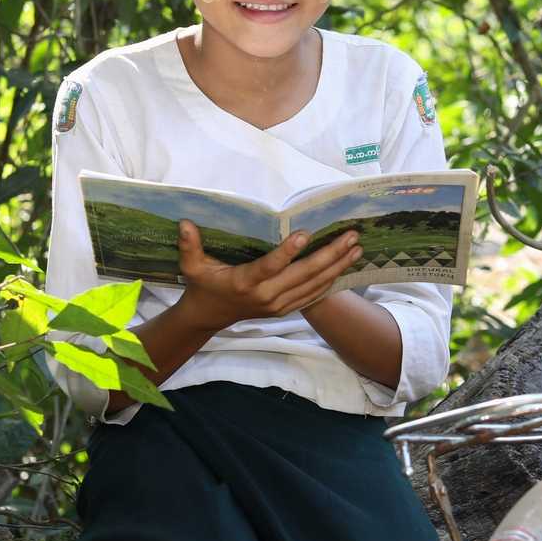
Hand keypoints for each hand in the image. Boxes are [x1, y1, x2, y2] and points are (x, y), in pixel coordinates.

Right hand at [175, 222, 362, 331]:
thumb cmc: (202, 285)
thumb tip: (185, 223)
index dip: (287, 252)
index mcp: (245, 282)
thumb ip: (190, 245)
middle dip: (330, 255)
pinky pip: (314, 295)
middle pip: (303, 275)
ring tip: (356, 248)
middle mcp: (266, 296)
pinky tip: (346, 265)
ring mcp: (278, 305)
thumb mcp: (192, 266)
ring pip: (314, 285)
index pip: (270, 266)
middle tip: (350, 236)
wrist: (210, 316)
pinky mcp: (286, 309)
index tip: (305, 234)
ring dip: (337, 266)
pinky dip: (331, 280)